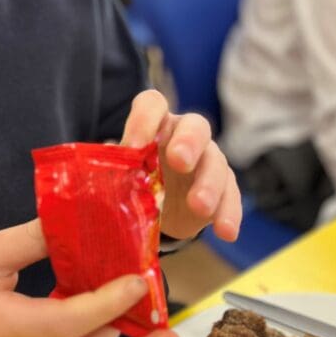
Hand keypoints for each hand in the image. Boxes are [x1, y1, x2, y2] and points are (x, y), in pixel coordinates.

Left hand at [120, 90, 240, 242]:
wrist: (157, 211)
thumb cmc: (135, 182)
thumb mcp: (121, 176)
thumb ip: (115, 170)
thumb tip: (104, 171)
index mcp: (156, 123)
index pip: (153, 104)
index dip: (144, 120)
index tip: (133, 147)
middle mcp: (185, 134)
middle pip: (195, 126)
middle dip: (189, 142)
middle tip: (179, 161)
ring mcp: (208, 159)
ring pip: (216, 162)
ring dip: (209, 184)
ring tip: (198, 205)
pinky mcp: (224, 188)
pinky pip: (231, 196)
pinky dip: (229, 213)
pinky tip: (225, 232)